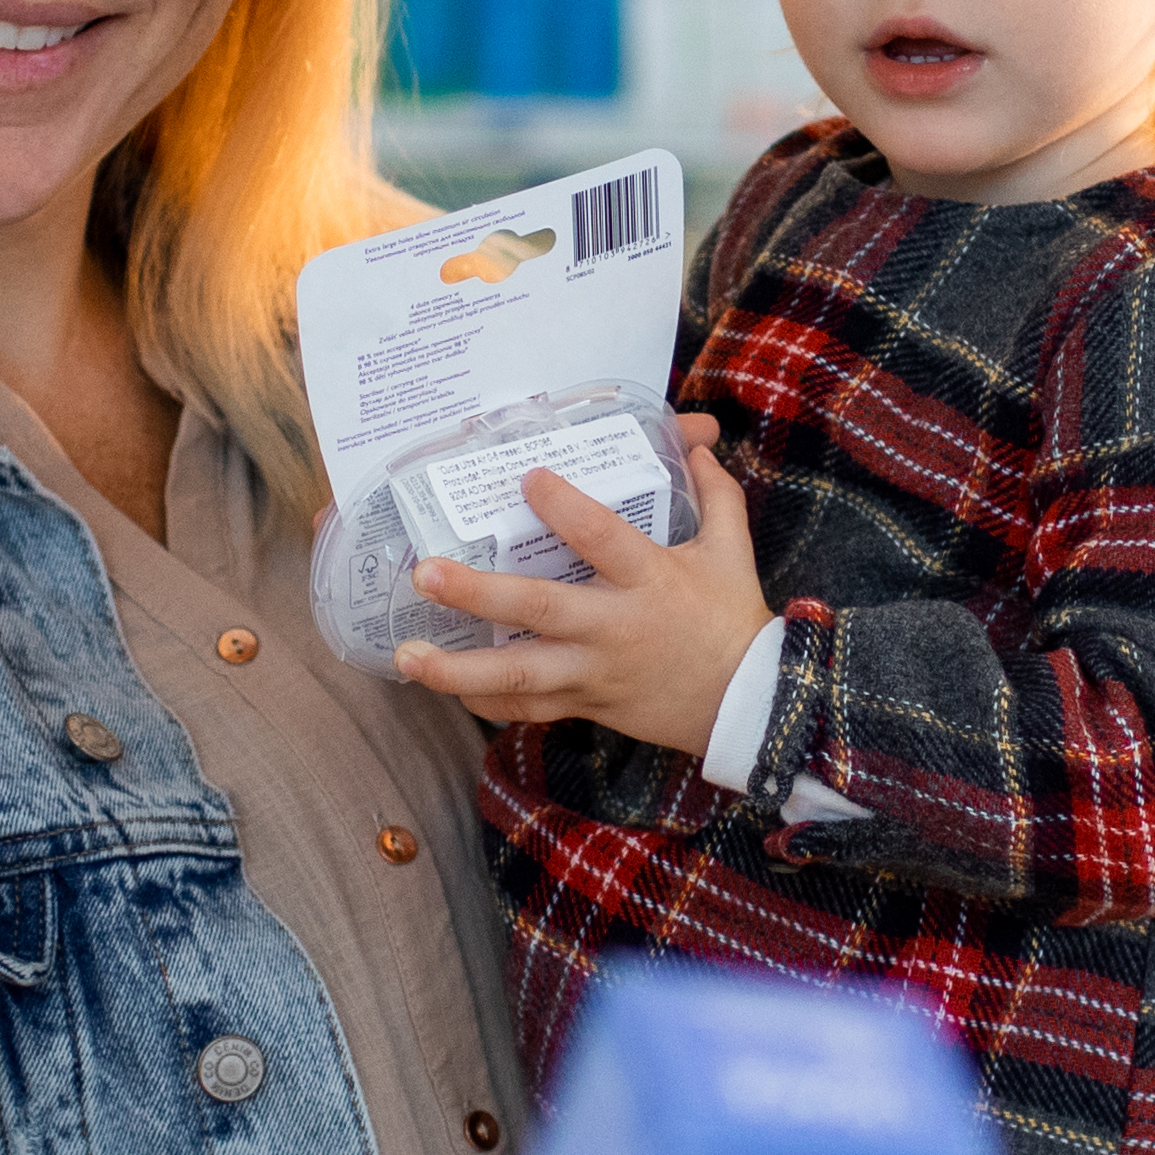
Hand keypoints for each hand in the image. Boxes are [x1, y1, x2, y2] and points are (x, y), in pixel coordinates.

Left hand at [393, 413, 773, 760]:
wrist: (747, 707)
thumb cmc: (734, 623)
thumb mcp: (732, 551)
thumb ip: (716, 495)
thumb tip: (701, 444)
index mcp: (650, 581)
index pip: (602, 537)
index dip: (564, 507)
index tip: (527, 478)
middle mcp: (613, 628)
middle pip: (538, 609)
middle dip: (477, 593)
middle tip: (424, 573)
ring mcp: (594, 673)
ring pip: (519, 676)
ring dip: (458, 668)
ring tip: (407, 656)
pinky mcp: (585, 704)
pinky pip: (528, 709)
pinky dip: (485, 700)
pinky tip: (443, 686)